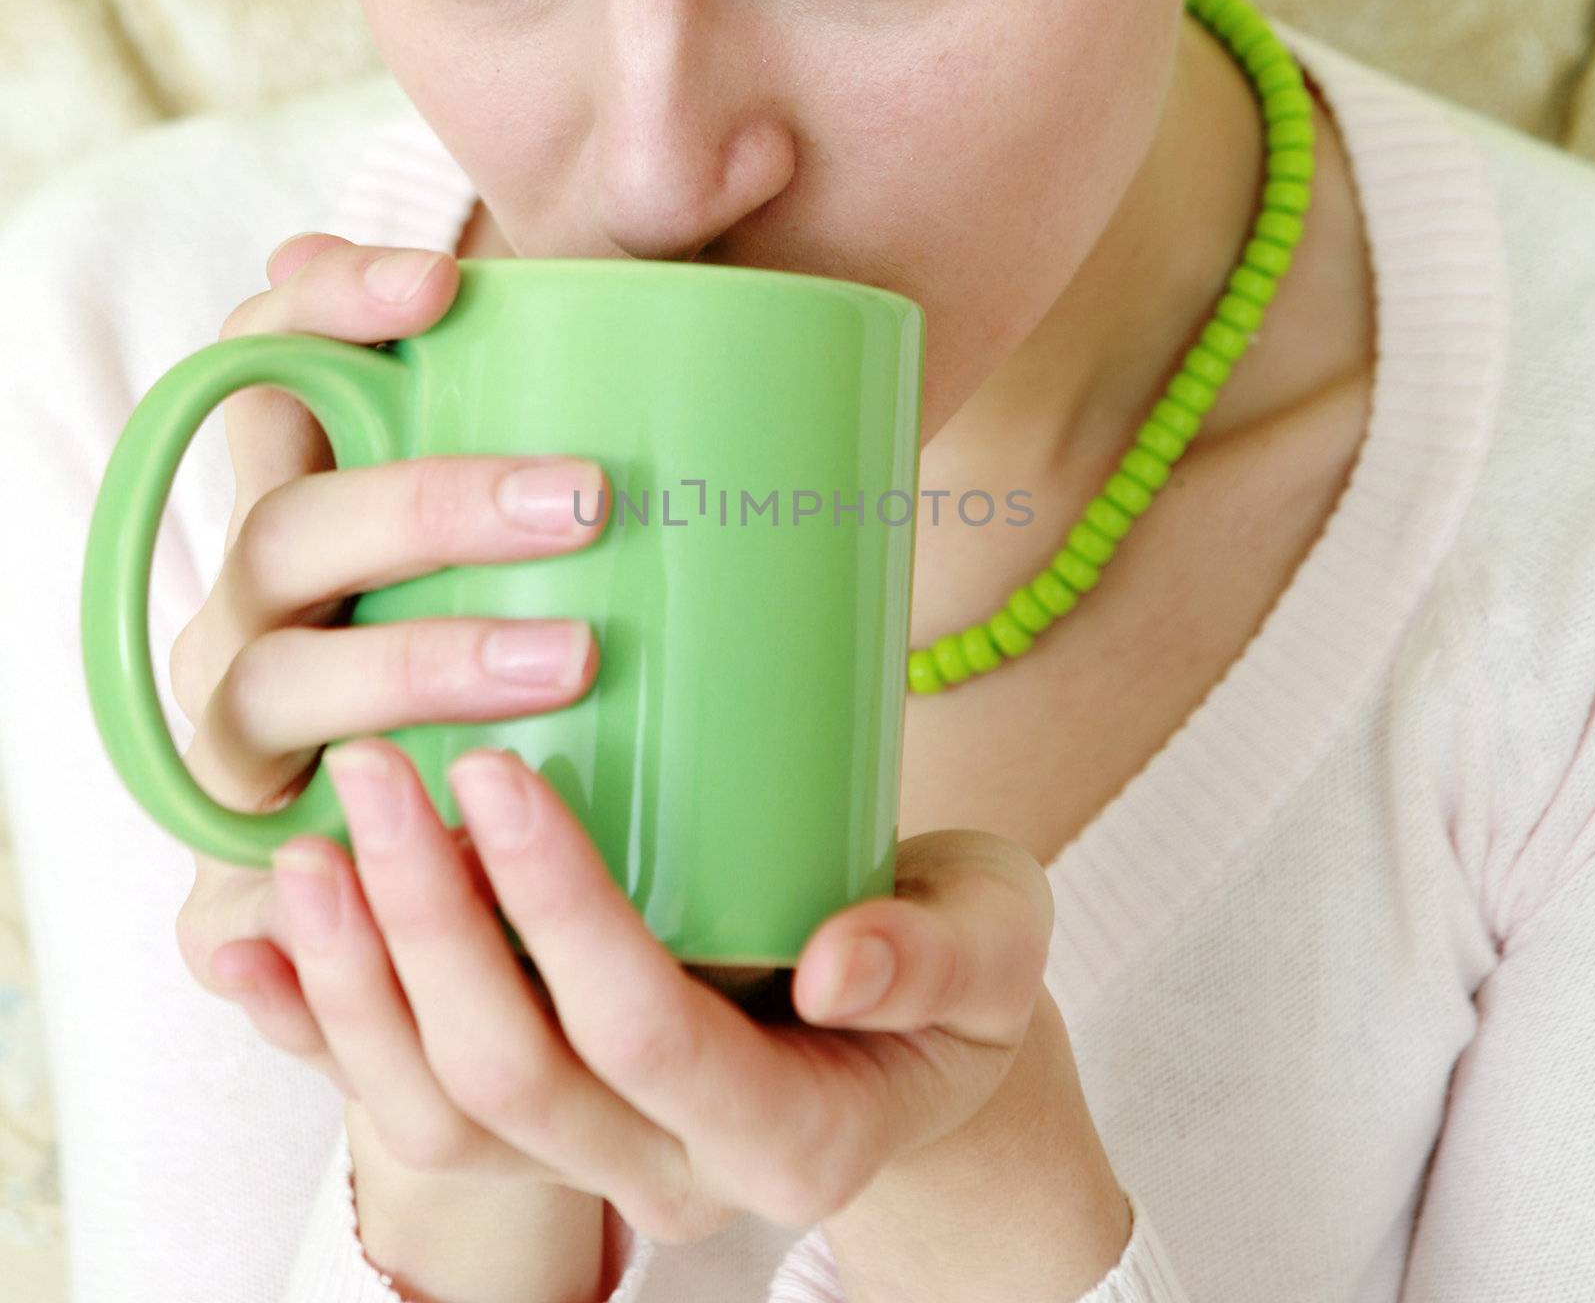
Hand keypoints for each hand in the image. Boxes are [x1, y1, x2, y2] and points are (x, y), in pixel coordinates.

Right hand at [167, 231, 604, 1102]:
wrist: (517, 805)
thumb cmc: (560, 596)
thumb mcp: (594, 461)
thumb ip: (659, 315)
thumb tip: (757, 148)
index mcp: (326, 478)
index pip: (275, 354)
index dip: (328, 306)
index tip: (444, 286)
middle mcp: (267, 587)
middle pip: (291, 518)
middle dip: (422, 500)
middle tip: (582, 499)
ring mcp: (253, 710)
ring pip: (279, 678)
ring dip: (406, 663)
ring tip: (567, 662)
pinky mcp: (272, 838)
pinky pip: (246, 857)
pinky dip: (296, 872)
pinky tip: (392, 866)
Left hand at [265, 730, 1061, 1245]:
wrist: (917, 1034)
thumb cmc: (964, 973)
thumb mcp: (995, 947)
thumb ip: (933, 958)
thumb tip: (839, 966)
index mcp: (795, 1135)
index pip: (651, 1037)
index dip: (564, 914)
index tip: (504, 771)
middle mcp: (676, 1174)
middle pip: (514, 1078)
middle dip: (430, 926)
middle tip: (382, 770)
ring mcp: (601, 1159)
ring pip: (441, 1109)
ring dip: (358, 980)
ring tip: (307, 845)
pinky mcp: (550, 1118)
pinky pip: (413, 1101)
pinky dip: (320, 1030)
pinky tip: (250, 950)